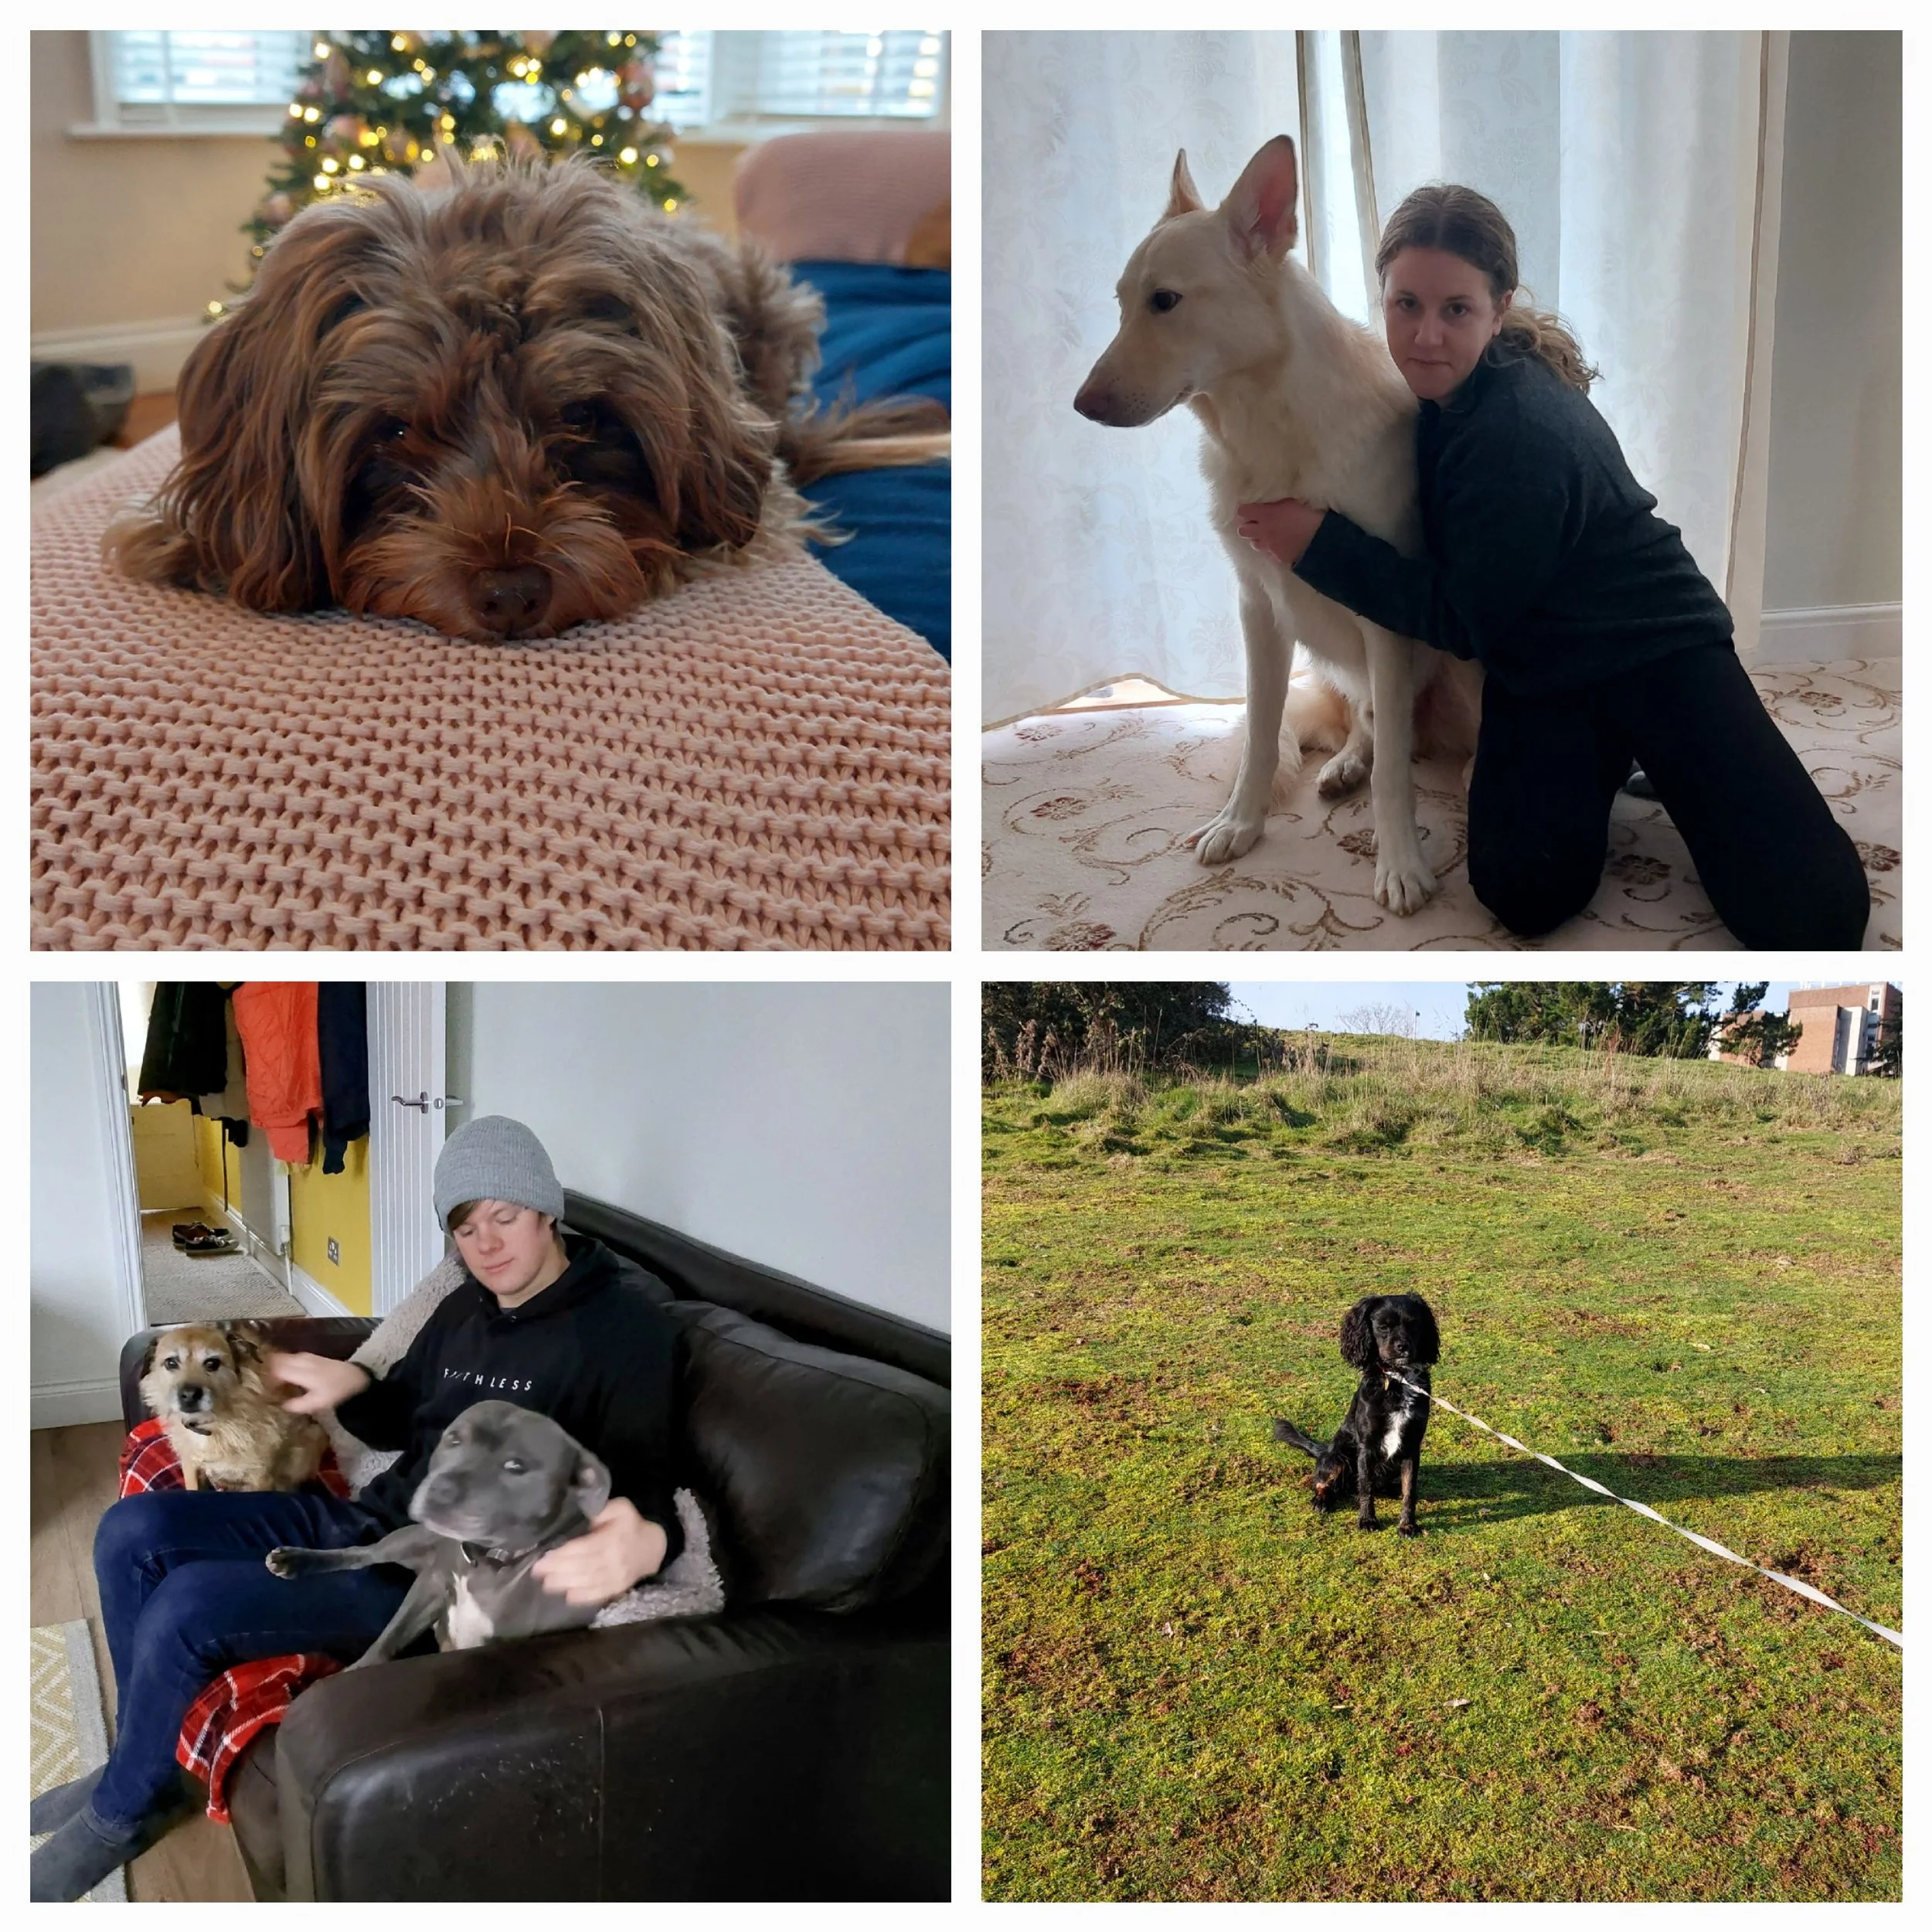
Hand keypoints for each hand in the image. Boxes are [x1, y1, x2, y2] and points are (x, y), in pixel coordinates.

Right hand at [266, 1350, 370, 1414]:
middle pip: (276, 1360)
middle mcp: (302, 1360)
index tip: (265, 1390)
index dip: (267, 1379)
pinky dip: (283, 1363)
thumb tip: (280, 1405)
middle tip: (264, 1384)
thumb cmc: (335, 1391)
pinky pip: (290, 1357)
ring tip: (272, 1380)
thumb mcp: (316, 1403)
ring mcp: (306, 1356)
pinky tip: (284, 1374)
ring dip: (275, 1366)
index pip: (276, 1370)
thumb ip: (297, 1404)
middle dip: (267, 1370)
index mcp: (302, 1372)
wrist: (355, 1378)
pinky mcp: (310, 1355)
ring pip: (283, 1357)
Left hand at [532, 1497, 668, 1606]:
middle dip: (558, 1571)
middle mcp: (613, 1560)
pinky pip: (598, 1595)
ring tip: (547, 1585)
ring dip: (566, 1585)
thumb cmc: (630, 1525)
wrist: (652, 1547)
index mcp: (612, 1539)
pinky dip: (583, 1597)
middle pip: (582, 1567)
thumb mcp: (621, 1508)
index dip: (562, 1555)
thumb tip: (586, 1513)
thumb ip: (603, 1508)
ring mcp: (616, 1577)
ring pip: (588, 1582)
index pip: (583, 1548)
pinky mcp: (617, 1588)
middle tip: (537, 1573)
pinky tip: (568, 1597)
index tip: (543, 1559)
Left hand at [1236, 497, 1325, 565]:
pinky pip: (1268, 553)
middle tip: (1257, 525)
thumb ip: (1275, 506)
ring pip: (1253, 543)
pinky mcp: (1275, 557)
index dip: (1245, 511)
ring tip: (1269, 536)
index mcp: (1265, 514)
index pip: (1242, 512)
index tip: (1249, 511)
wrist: (1319, 539)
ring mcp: (1268, 546)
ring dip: (1259, 539)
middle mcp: (1262, 531)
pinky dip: (1271, 549)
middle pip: (1242, 531)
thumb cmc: (1307, 515)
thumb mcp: (1290, 503)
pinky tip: (1281, 545)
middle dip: (1247, 527)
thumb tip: (1268, 507)